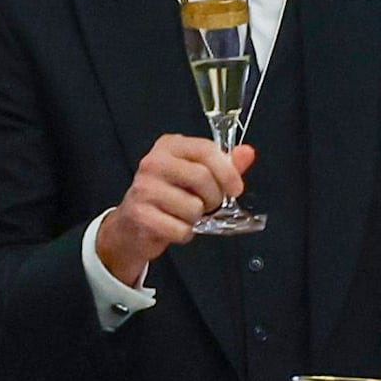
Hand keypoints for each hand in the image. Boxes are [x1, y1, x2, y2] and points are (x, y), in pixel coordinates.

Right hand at [89, 135, 248, 288]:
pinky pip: (180, 229)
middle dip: (213, 198)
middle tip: (208, 205)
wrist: (133, 226)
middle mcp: (153, 162)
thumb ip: (223, 165)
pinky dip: (184, 234)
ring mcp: (144, 188)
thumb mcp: (195, 176)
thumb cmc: (168, 197)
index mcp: (169, 146)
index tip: (235, 188)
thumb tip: (247, 153)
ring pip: (193, 207)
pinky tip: (174, 227)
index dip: (227, 171)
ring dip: (197, 218)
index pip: (206, 149)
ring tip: (185, 214)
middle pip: (201, 177)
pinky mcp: (140, 214)